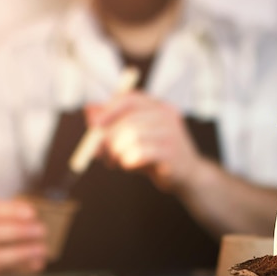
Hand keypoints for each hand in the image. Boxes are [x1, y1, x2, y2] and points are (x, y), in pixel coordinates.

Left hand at [86, 91, 203, 190]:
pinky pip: (139, 153)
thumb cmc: (156, 156)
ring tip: (117, 161)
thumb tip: (89, 111)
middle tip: (101, 153)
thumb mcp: (132, 139)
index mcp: (158, 107)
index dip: (109, 109)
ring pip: (131, 136)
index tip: (94, 124)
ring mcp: (171, 134)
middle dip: (108, 138)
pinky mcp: (171, 153)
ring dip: (117, 152)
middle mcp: (167, 116)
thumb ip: (112, 125)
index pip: (130, 98)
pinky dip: (128, 160)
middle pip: (128, 120)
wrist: (187, 177)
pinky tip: (131, 165)